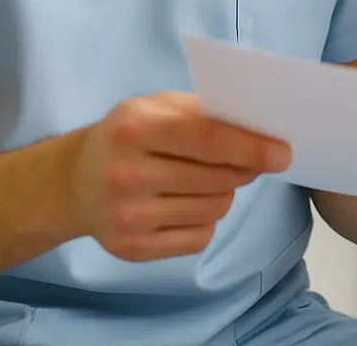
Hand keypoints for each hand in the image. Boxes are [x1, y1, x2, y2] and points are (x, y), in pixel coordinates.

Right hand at [70, 92, 291, 261]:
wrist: (73, 182)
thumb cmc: (129, 136)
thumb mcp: (157, 107)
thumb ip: (205, 114)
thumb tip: (262, 134)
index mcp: (135, 127)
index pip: (208, 139)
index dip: (251, 147)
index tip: (283, 153)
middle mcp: (127, 173)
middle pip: (218, 178)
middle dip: (242, 169)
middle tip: (244, 162)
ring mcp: (127, 216)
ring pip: (215, 208)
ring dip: (224, 193)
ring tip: (203, 180)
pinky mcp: (131, 249)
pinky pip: (200, 237)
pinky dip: (205, 219)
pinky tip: (185, 204)